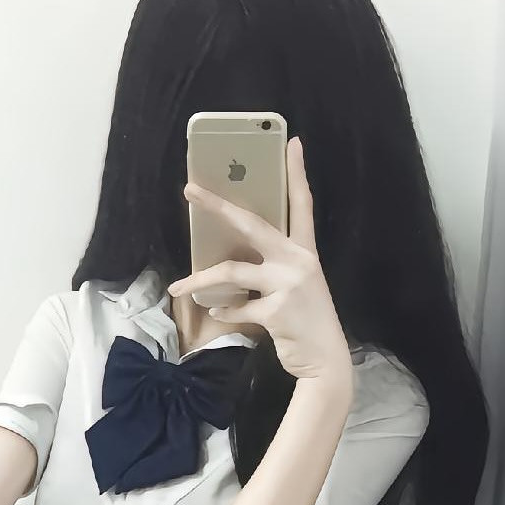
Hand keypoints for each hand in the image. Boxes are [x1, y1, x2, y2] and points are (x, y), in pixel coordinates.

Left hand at [168, 137, 351, 383]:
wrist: (325, 361)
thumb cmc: (307, 323)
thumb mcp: (300, 286)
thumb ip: (275, 268)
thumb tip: (236, 260)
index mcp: (305, 251)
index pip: (302, 204)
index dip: (297, 173)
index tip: (293, 143)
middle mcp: (298, 261)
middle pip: (251, 225)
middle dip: (218, 206)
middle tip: (190, 190)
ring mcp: (287, 284)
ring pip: (231, 271)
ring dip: (199, 281)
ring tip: (178, 288)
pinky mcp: (276, 310)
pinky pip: (237, 307)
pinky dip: (223, 311)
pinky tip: (219, 314)